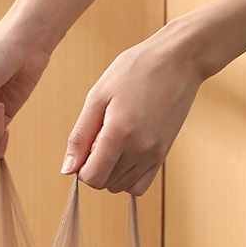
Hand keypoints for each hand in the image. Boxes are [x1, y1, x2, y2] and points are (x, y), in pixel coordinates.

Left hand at [61, 24, 204, 194]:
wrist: (178, 60)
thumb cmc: (135, 70)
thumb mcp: (98, 96)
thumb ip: (80, 136)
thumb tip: (67, 170)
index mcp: (119, 133)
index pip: (91, 178)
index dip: (81, 167)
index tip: (85, 146)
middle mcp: (140, 149)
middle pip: (105, 183)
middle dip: (94, 167)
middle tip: (99, 138)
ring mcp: (155, 154)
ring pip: (121, 186)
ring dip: (110, 172)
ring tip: (114, 141)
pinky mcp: (164, 154)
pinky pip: (141, 185)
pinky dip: (128, 176)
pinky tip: (125, 155)